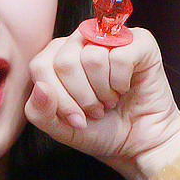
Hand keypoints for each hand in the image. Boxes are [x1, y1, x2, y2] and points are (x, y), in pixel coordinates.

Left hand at [24, 25, 179, 179]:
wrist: (140, 142)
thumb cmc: (101, 130)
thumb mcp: (61, 129)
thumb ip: (39, 113)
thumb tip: (40, 88)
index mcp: (58, 56)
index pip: (41, 66)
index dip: (58, 98)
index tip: (76, 118)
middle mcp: (82, 40)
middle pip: (65, 61)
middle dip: (81, 97)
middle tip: (96, 108)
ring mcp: (110, 38)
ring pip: (92, 57)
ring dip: (103, 91)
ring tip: (111, 99)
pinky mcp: (139, 41)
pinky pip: (120, 56)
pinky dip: (121, 82)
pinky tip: (126, 88)